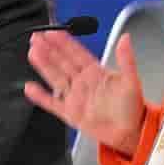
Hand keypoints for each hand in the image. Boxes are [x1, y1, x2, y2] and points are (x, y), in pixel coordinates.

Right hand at [25, 30, 145, 155]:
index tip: (53, 31)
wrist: (130, 132)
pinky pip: (52, 103)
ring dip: (44, 65)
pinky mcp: (70, 113)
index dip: (65, 42)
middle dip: (49, 49)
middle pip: (62, 62)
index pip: (76, 53)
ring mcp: (75, 97)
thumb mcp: (132, 80)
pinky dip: (41, 96)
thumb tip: (126, 39)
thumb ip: (126, 59)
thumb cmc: (132, 107)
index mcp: (96, 72)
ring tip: (33, 52)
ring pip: (55, 78)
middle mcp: (83, 82)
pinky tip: (31, 87)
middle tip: (37, 37)